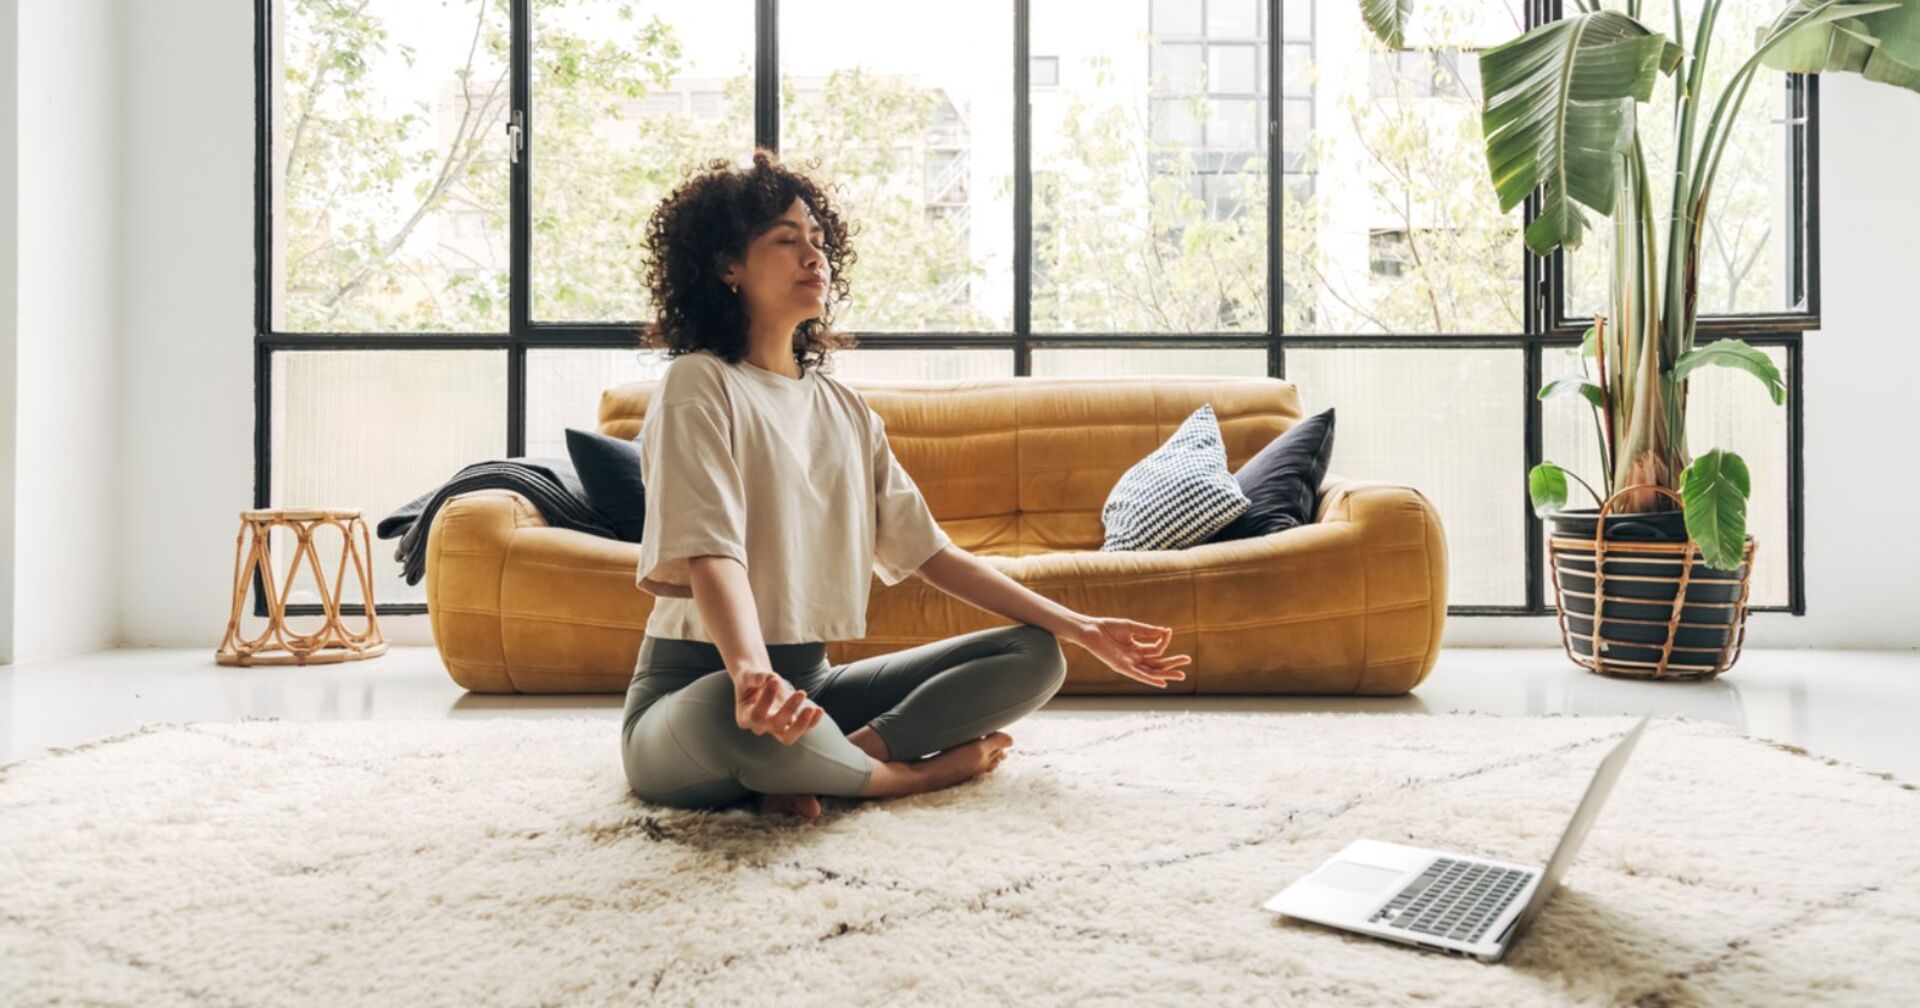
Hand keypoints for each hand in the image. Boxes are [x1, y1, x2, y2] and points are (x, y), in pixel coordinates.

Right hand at [732, 669, 824, 745]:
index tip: (774, 680)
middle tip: (802, 692)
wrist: (758, 683)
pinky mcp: (789, 726)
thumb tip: (768, 678)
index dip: (766, 700)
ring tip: (812, 708)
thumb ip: (756, 677)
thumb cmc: (750, 679)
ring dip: (802, 724)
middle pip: (775, 726)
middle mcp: (759, 727)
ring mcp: (775, 729)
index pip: (756, 716)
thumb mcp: (748, 676)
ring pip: (788, 737)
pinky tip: (819, 710)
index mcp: (745, 717)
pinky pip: (802, 729)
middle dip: (789, 710)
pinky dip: (812, 722)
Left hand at [1070, 617, 1189, 688]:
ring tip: (1181, 675)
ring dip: (1166, 673)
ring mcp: (1128, 664)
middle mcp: (1134, 658)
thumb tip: (1165, 630)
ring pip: (1151, 671)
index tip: (1169, 631)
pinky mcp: (1121, 667)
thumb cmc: (1108, 627)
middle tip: (1187, 661)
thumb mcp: (1131, 627)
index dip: (1164, 640)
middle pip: (1157, 663)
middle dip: (1172, 663)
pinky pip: (1138, 675)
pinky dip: (1150, 679)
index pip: (1156, 648)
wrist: (1090, 629)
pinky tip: (1161, 682)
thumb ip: (1147, 630)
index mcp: (1137, 648)